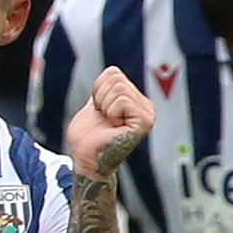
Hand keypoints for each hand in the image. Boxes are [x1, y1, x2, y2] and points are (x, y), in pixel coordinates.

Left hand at [65, 66, 156, 182]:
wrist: (86, 159)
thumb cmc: (88, 137)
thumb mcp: (97, 104)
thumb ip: (106, 88)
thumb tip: (111, 73)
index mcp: (135, 99)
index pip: (112, 73)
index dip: (97, 90)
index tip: (100, 110)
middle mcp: (145, 106)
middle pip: (115, 79)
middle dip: (100, 98)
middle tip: (104, 118)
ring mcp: (146, 114)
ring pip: (118, 88)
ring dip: (105, 106)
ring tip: (109, 122)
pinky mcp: (144, 122)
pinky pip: (122, 100)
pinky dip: (111, 112)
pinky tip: (113, 125)